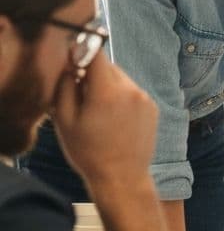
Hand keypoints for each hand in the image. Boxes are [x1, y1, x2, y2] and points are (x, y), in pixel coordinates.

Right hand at [50, 53, 156, 196]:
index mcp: (107, 91)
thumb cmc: (88, 151)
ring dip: (108, 87)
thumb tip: (69, 61)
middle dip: (93, 75)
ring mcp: (144, 97)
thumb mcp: (64, 119)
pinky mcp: (152, 106)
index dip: (82, 53)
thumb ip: (65, 85)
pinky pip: (132, 92)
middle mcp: (130, 89)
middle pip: (108, 66)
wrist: (121, 177)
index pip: (96, 53)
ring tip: (99, 113)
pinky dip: (121, 98)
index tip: (73, 62)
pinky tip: (114, 120)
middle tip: (82, 97)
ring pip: (120, 79)